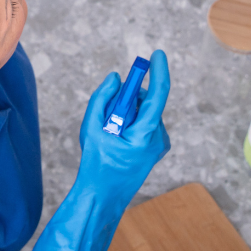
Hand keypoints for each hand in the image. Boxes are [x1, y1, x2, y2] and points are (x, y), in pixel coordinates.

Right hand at [27, 50, 171, 250]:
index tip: (157, 54)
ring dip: (126, 112)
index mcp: (146, 134)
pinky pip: (144, 123)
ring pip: (144, 112)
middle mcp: (159, 138)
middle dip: (127, 98)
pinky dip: (129, 121)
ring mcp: (159, 144)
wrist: (104, 196)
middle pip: (146, 102)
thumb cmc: (96, 163)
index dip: (158, 72)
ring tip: (108, 131)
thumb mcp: (91, 128)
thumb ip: (102, 98)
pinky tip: (115, 138)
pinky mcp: (155, 147)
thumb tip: (116, 78)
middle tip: (107, 111)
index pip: (158, 95)